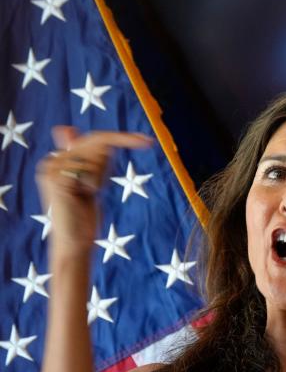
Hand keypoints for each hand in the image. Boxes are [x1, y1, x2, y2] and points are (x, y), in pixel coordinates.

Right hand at [34, 126, 151, 255]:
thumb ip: (84, 158)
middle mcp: (51, 160)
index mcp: (58, 159)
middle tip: (97, 188)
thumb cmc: (82, 217)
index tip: (147, 141)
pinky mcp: (57, 178)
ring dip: (100, 178)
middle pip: (98, 142)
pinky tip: (82, 196)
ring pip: (96, 157)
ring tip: (85, 195)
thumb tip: (66, 127)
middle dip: (109, 164)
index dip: (122, 138)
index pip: (95, 138)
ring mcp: (52, 168)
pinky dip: (94, 184)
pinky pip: (90, 170)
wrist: (74, 243)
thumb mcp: (88, 183)